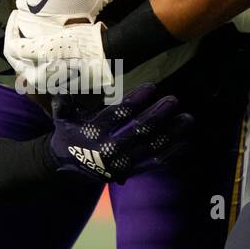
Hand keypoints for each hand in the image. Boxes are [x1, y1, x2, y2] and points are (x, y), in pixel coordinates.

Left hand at [4, 10, 112, 93]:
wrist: (109, 53)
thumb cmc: (79, 49)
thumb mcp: (49, 47)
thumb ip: (24, 49)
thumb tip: (11, 45)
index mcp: (35, 77)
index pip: (12, 51)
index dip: (10, 30)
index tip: (15, 13)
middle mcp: (41, 80)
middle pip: (19, 56)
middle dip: (16, 36)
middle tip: (19, 19)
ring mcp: (52, 76)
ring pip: (31, 56)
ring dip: (26, 40)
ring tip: (28, 24)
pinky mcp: (63, 70)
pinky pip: (43, 57)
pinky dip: (39, 45)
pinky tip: (44, 34)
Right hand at [48, 83, 192, 181]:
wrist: (66, 166)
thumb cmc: (68, 133)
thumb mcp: (62, 117)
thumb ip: (66, 99)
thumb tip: (67, 76)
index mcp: (93, 133)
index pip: (119, 114)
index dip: (137, 100)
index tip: (152, 87)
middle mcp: (109, 150)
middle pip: (139, 131)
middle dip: (159, 115)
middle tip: (174, 100)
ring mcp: (121, 164)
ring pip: (151, 148)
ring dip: (172, 134)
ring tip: (188, 119)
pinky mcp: (129, 172)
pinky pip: (153, 163)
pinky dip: (171, 153)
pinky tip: (185, 142)